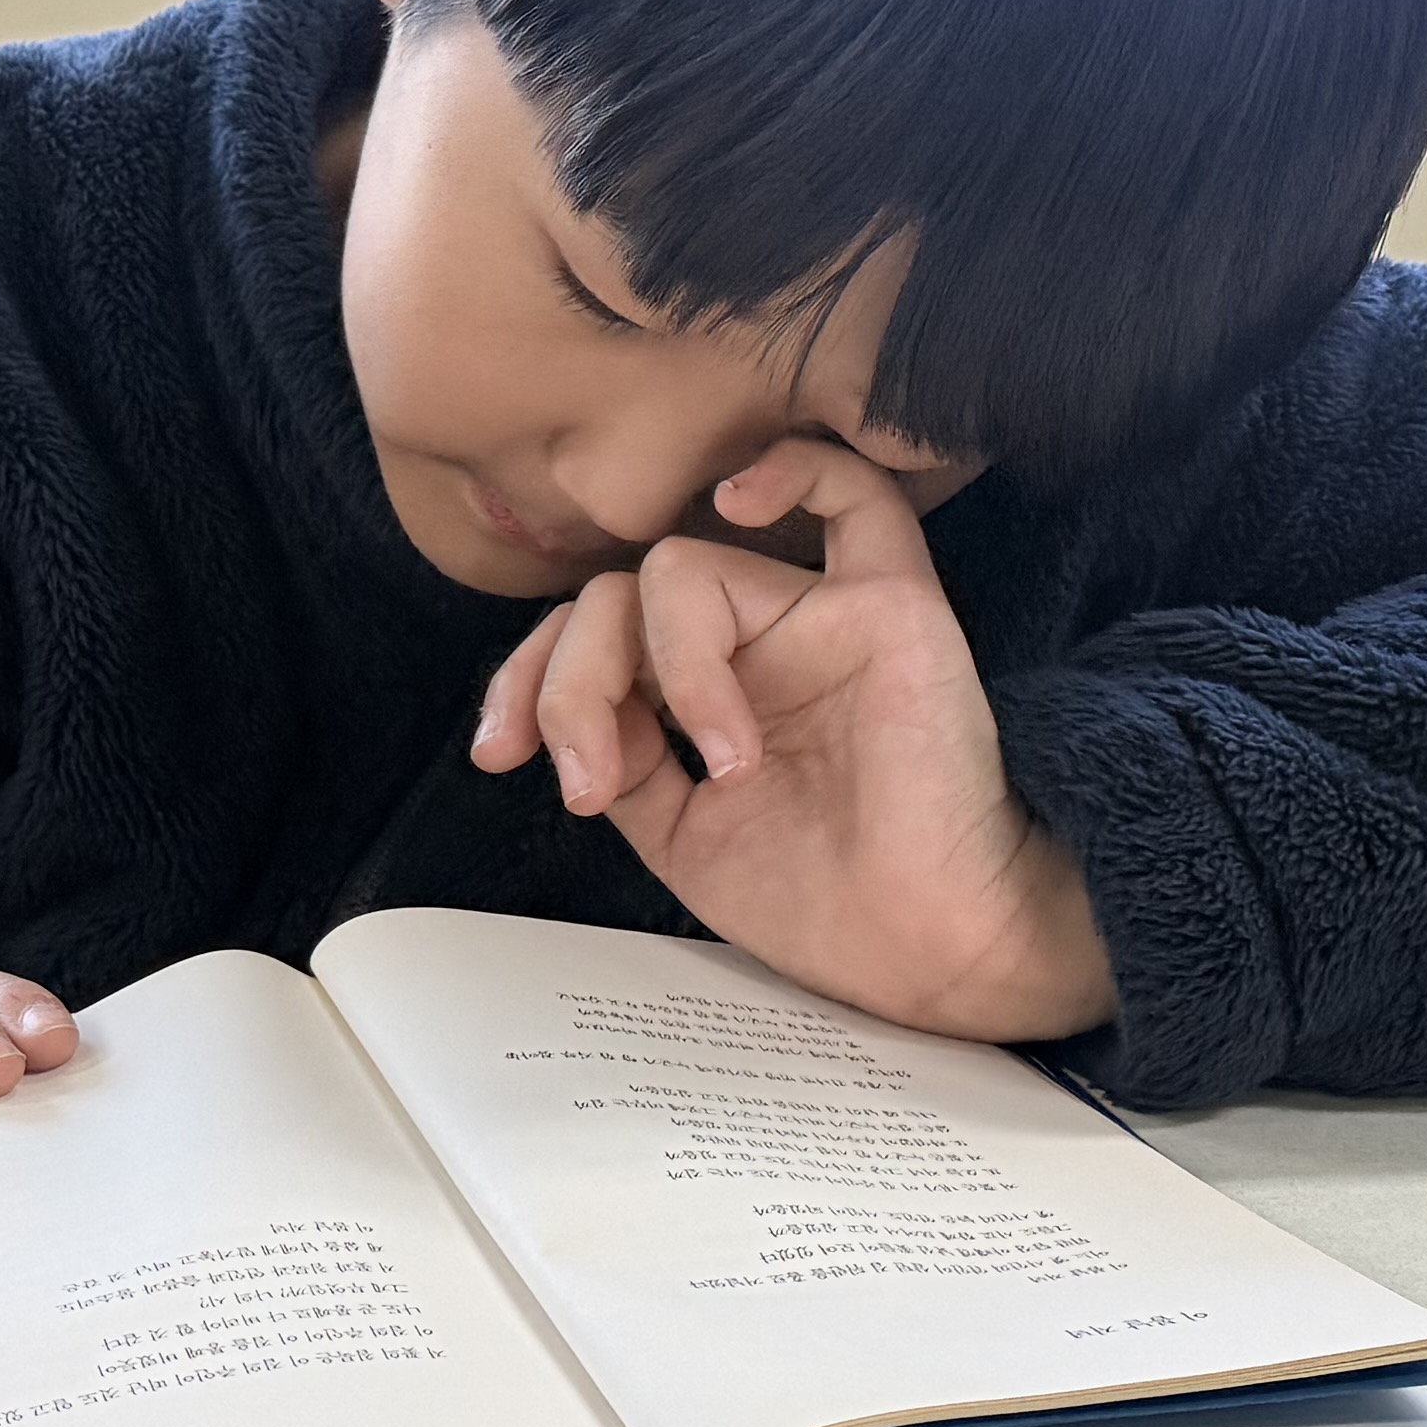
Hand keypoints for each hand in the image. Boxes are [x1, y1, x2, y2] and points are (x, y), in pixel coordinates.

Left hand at [468, 442, 1115, 1044]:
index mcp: (706, 695)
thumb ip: (621, 754)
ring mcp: (816, 622)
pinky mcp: (890, 608)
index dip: (531, 680)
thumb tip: (555, 709)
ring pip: (680, 567)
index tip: (499, 755)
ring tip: (720, 767)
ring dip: (664, 662)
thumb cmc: (828, 908)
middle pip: (618, 597)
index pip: (594, 637)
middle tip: (587, 785)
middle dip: (570, 682)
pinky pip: (851, 495)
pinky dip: (787, 472)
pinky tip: (738, 505)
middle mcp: (754, 647)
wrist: (927, 953)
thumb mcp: (680, 835)